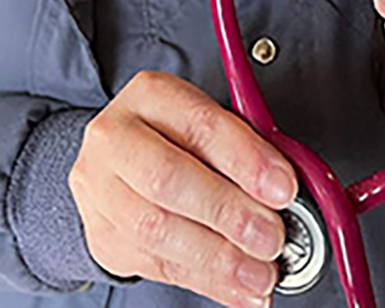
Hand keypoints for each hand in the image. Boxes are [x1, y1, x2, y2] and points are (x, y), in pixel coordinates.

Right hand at [69, 71, 297, 306]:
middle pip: (169, 179)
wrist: (120, 163)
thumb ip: (248, 150)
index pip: (201, 125)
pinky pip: (154, 265)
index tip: (283, 189)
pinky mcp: (102, 235)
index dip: (246, 160)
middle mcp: (115, 137)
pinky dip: (205, 281)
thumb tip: (285, 191)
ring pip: (156, 229)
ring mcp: (99, 189)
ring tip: (261, 273)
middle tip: (272, 238)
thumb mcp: (213, 126)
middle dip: (229, 213)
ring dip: (219, 258)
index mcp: (151, 96)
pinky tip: (238, 288)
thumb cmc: (179, 140)